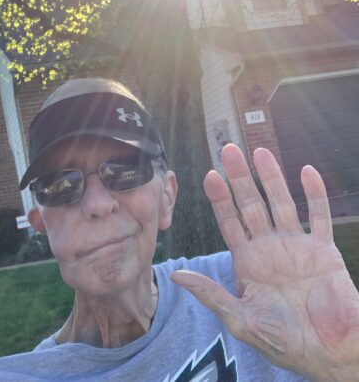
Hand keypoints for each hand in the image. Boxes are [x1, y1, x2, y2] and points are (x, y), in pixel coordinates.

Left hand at [171, 144, 358, 380]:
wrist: (327, 353)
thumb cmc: (283, 342)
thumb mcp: (240, 319)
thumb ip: (211, 294)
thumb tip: (176, 276)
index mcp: (247, 261)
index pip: (229, 222)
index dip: (219, 199)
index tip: (210, 175)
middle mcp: (269, 248)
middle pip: (251, 205)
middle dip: (239, 178)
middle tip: (228, 150)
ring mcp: (296, 247)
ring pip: (281, 203)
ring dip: (271, 178)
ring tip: (259, 151)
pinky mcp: (324, 251)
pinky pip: (318, 217)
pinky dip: (314, 195)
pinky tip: (306, 171)